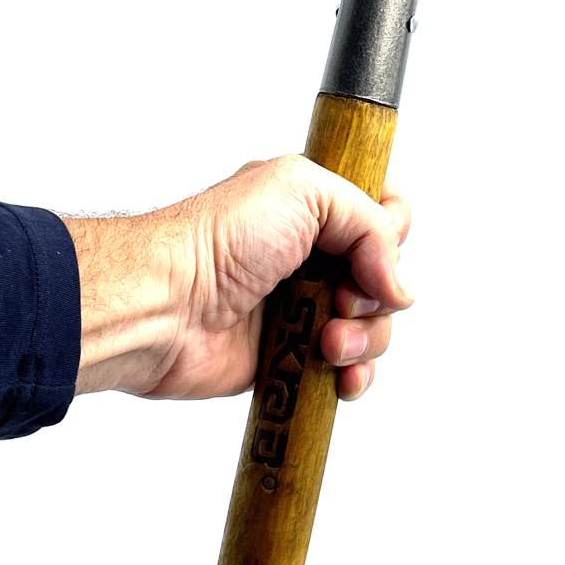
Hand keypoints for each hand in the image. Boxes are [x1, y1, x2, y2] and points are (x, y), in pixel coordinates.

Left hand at [63, 155, 411, 400]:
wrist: (166, 305)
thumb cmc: (216, 239)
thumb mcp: (305, 190)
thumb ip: (370, 222)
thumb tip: (398, 283)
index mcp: (312, 206)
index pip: (384, 212)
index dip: (392, 230)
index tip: (375, 245)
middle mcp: (311, 256)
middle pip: (387, 276)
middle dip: (379, 292)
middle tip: (342, 298)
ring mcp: (303, 307)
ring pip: (373, 327)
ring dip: (364, 337)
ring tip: (327, 341)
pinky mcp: (292, 356)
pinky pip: (347, 370)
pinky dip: (353, 374)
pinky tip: (336, 374)